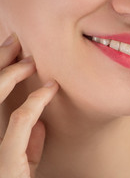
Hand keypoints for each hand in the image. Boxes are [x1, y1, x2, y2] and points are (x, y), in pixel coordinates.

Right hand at [0, 34, 58, 177]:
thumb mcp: (24, 162)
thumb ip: (28, 142)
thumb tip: (39, 122)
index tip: (11, 51)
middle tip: (14, 42)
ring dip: (10, 74)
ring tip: (30, 61)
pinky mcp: (4, 159)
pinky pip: (21, 119)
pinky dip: (35, 101)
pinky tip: (50, 89)